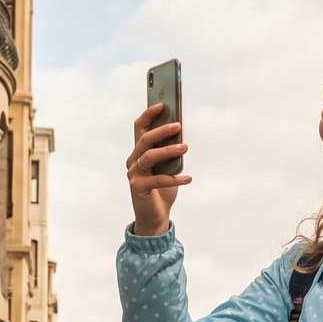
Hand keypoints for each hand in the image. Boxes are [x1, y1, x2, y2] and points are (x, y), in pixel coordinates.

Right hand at [127, 104, 190, 235]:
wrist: (156, 216)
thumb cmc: (163, 189)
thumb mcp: (169, 167)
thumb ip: (171, 151)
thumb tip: (182, 135)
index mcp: (139, 151)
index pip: (140, 127)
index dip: (149, 114)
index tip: (163, 104)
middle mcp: (133, 160)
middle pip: (144, 140)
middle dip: (161, 130)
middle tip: (179, 125)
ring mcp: (134, 174)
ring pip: (149, 156)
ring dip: (168, 151)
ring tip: (185, 148)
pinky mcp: (138, 188)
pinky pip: (158, 180)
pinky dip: (175, 178)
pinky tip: (188, 178)